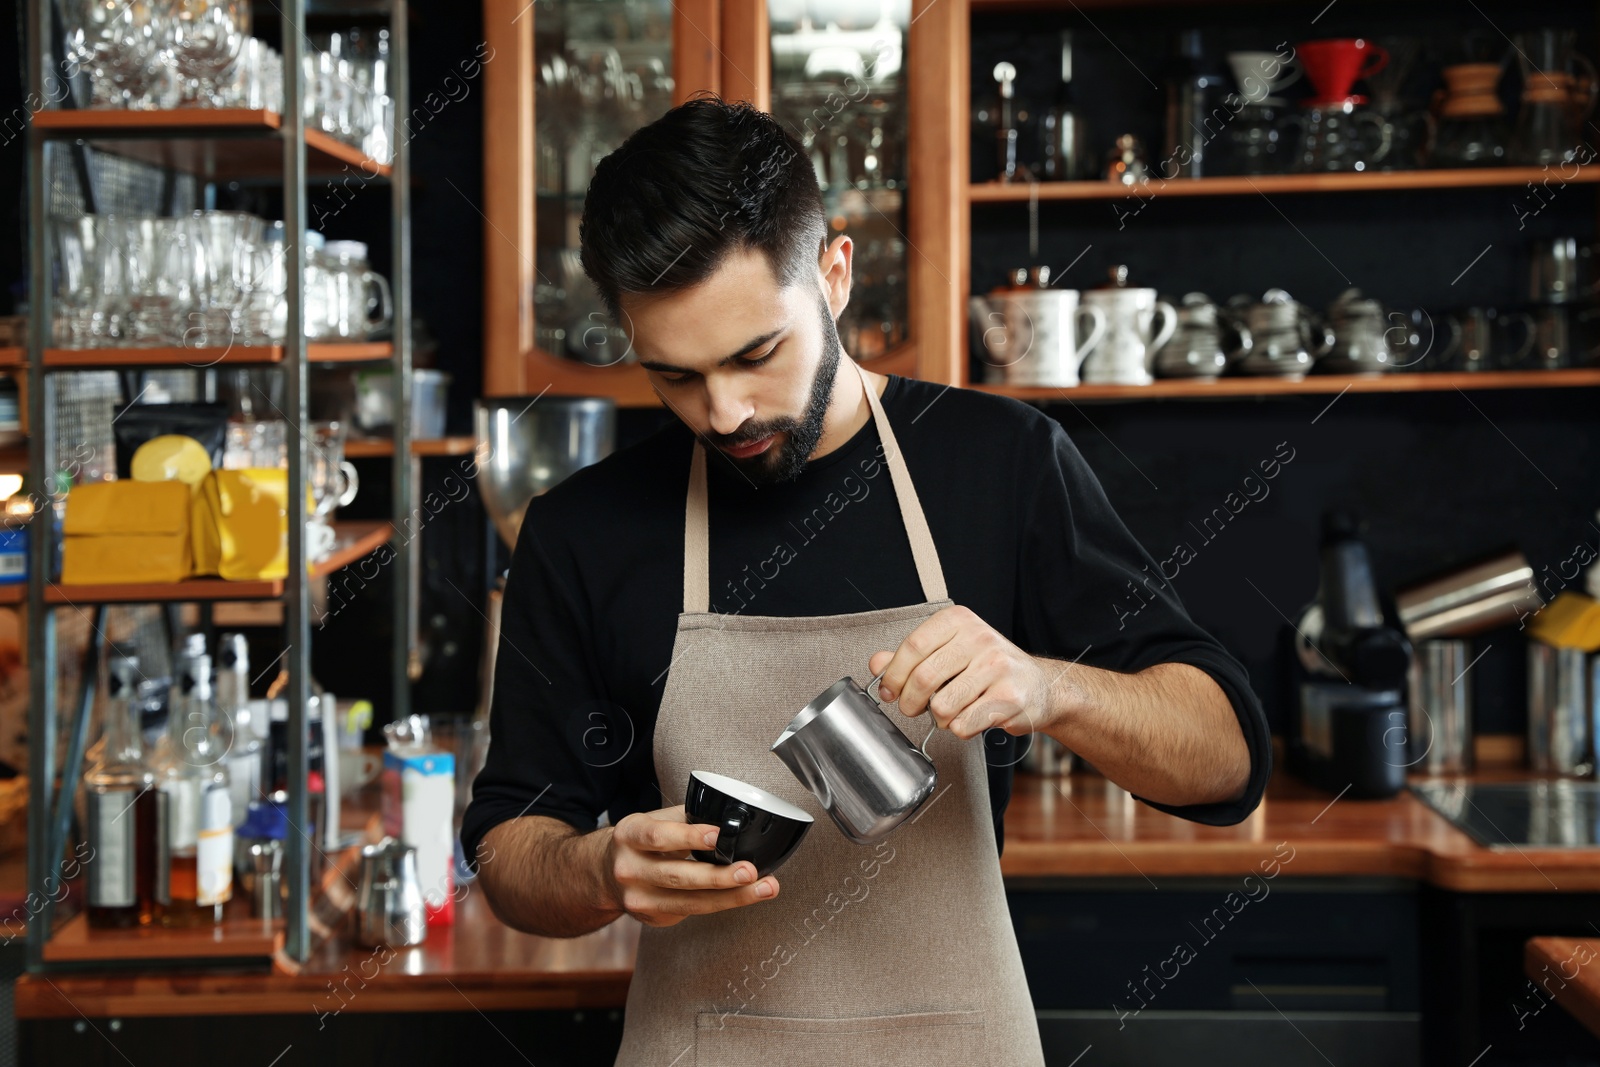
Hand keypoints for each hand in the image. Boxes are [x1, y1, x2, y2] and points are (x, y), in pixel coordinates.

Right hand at [603, 804, 779, 927]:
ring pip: (690, 902)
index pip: (659, 836)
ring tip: (763, 888)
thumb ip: (685, 818)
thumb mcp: (652, 821)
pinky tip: (745, 896)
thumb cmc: (639, 842)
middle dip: (718, 876)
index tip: (718, 835)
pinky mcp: (652, 918)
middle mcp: (630, 870)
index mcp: (630, 835)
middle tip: (749, 871)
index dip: (689, 836)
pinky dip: (722, 903)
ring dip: (732, 896)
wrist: (604, 874)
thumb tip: (730, 817)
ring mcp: (638, 899)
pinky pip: (692, 911)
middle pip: (678, 876)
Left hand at [869, 605, 1059, 739]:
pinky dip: (961, 729)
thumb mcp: (948, 652)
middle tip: (913, 708)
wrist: (1039, 686)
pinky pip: (964, 725)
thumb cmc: (987, 668)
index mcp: (959, 621)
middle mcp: (980, 638)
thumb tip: (877, 664)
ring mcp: (997, 667)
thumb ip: (910, 657)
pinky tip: (974, 716)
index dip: (893, 675)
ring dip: (940, 719)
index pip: (912, 647)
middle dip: (910, 703)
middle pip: (923, 678)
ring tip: (953, 710)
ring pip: (942, 707)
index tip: (888, 691)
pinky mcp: (1009, 698)